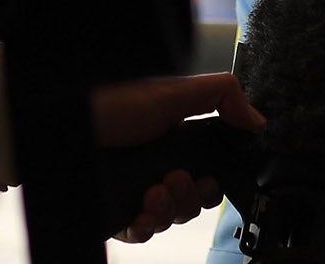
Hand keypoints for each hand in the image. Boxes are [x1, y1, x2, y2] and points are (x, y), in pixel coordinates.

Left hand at [93, 74, 264, 243]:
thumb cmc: (111, 103)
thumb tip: (256, 119)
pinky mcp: (118, 211)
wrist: (68, 127)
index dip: (213, 183)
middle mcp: (157, 166)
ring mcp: (137, 191)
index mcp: (174, 139)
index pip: (208, 172)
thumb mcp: (173, 91)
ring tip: (152, 193)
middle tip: (174, 179)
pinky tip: (140, 213)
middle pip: (193, 201)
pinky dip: (145, 227)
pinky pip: (141, 232)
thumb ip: (221, 95)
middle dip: (190, 197)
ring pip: (170, 219)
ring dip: (168, 211)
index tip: (208, 179)